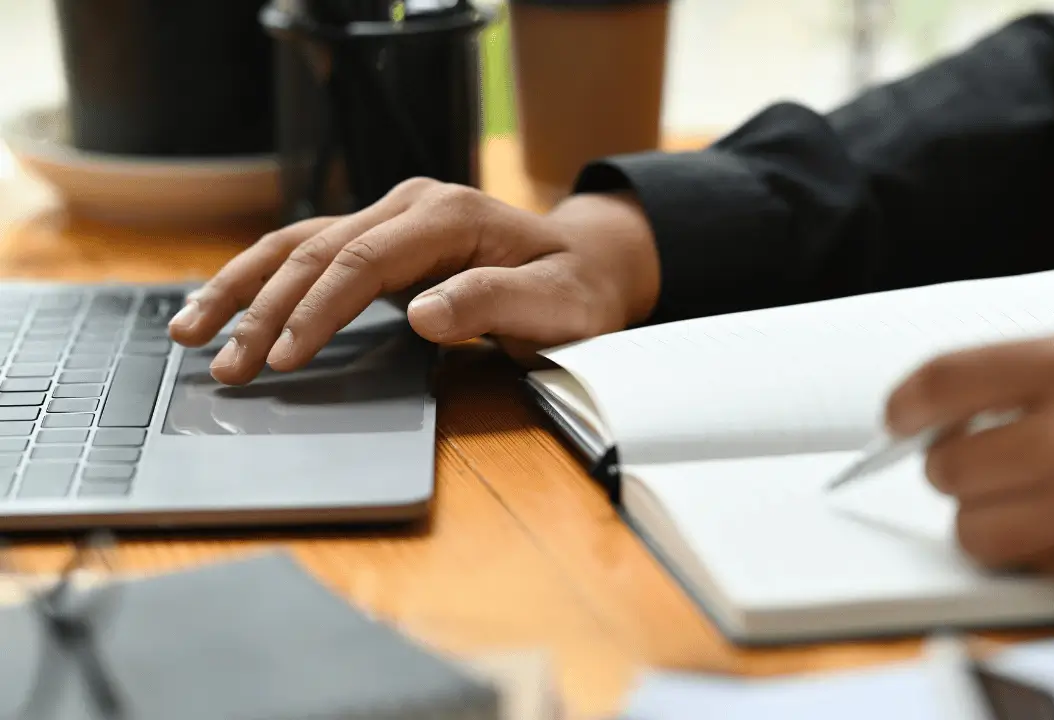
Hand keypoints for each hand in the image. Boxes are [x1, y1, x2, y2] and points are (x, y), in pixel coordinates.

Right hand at [167, 178, 660, 384]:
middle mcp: (410, 206)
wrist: (586, 264)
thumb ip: (492, 305)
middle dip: (263, 309)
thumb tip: (422, 314)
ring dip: (242, 287)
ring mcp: (391, 217)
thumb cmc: (573, 291)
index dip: (318, 310)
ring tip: (189, 330)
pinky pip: (309, 253)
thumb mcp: (552, 306)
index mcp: (447, 216)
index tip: (285, 358)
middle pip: (317, 251)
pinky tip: (224, 305)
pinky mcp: (380, 238)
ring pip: (298, 244)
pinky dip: (262, 280)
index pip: (363, 260)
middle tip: (226, 366)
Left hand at [884, 328, 1053, 608]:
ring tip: (1025, 500)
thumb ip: (1046, 371)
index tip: (898, 416)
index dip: (905, 403)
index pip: (944, 382)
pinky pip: (1029, 565)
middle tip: (982, 460)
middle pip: (945, 465)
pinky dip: (1037, 551)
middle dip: (954, 465)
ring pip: (972, 529)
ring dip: (985, 517)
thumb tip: (967, 400)